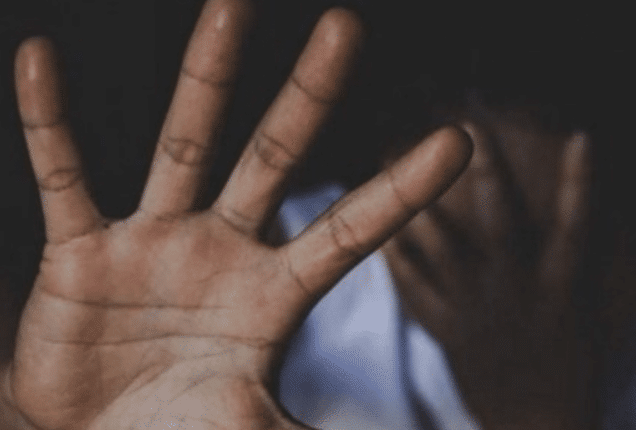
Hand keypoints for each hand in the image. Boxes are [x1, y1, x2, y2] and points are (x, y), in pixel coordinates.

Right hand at [2, 1, 471, 427]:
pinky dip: (51, 122)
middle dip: (309, 95)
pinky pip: (65, 176)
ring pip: (186, 143)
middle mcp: (223, 249)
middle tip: (346, 24)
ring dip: (209, 77)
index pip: (353, 231)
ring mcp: (155, 240)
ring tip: (233, 7)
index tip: (456, 140)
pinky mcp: (83, 250)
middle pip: (276, 158)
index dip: (402, 188)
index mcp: (275, 292)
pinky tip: (43, 63)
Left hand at [383, 103, 590, 427]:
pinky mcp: (448, 332)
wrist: (536, 425)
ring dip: (420, 204)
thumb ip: (569, 271)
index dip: (582, 182)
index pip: (578, 226)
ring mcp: (478, 312)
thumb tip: (564, 229)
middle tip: (465, 125)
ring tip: (391, 160)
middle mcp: (517, 294)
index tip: (582, 136)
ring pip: (443, 250)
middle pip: (501, 221)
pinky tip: (380, 231)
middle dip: (487, 170)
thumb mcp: (580, 318)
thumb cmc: (568, 372)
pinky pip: (416, 290)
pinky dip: (398, 259)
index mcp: (559, 291)